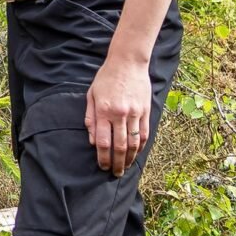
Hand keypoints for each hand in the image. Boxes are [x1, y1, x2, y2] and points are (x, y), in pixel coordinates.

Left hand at [86, 57, 152, 176]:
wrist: (128, 62)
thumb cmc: (106, 78)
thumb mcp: (91, 95)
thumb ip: (91, 118)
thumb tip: (92, 141)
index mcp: (104, 111)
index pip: (103, 142)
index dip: (103, 158)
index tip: (103, 166)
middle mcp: (120, 114)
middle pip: (120, 146)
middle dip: (117, 163)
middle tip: (116, 173)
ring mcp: (135, 113)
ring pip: (134, 143)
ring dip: (130, 158)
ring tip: (126, 167)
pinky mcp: (145, 110)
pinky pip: (144, 133)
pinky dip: (141, 146)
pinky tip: (137, 153)